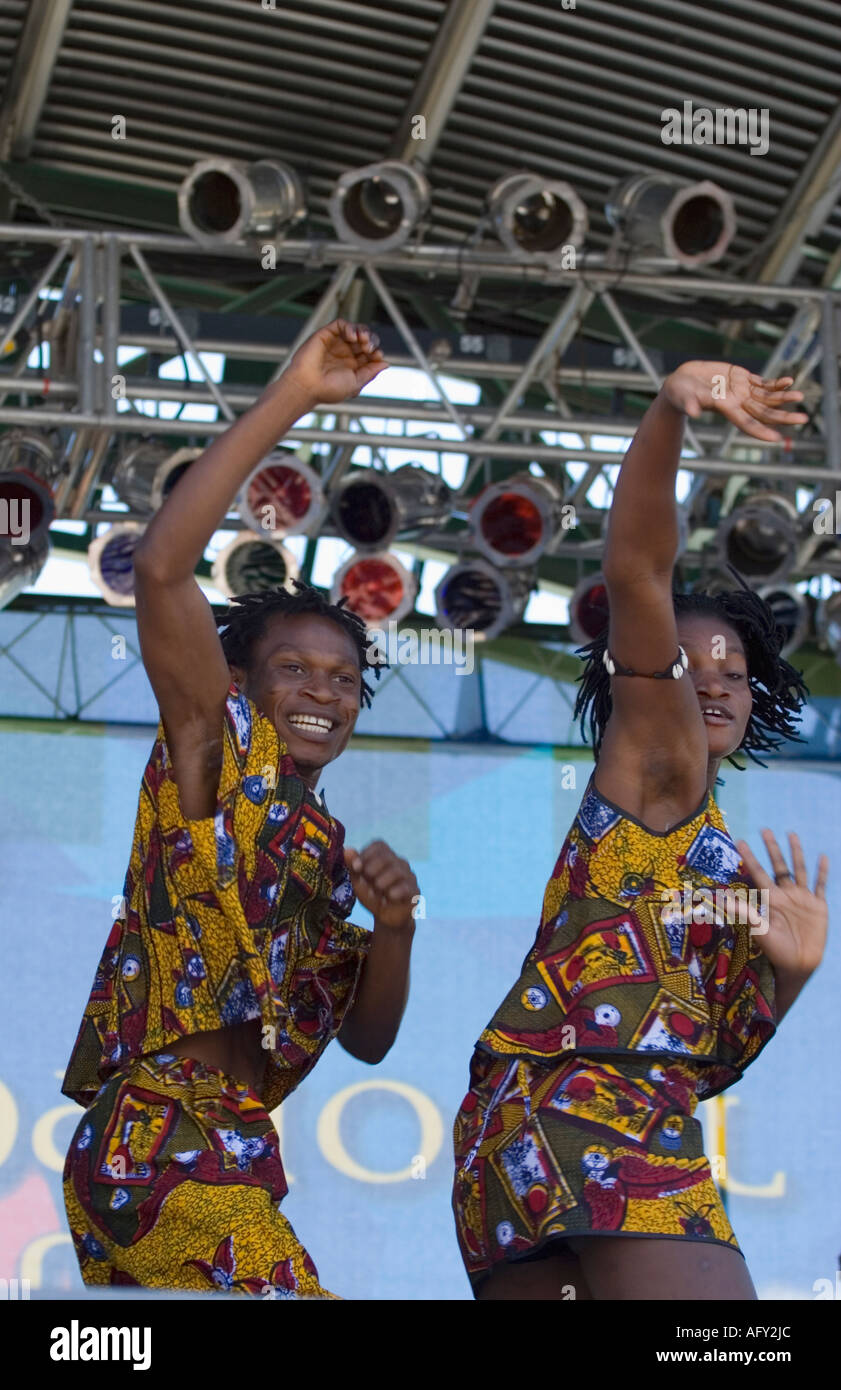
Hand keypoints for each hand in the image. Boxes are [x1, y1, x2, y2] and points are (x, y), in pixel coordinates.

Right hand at [284, 318, 387, 404]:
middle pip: (365, 339)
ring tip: (362, 340)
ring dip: (363, 332)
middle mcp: (344, 354)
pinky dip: (350, 327)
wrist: (307, 386)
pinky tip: (352, 336)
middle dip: (371, 341)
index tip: (377, 356)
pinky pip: (341, 324)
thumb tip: (386, 363)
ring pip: (355, 330)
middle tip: (368, 347)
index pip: (370, 354)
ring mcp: (336, 344)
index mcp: (352, 367)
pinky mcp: (326, 335)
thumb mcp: (356, 383)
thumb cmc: (328, 389)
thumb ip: (371, 372)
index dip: (376, 352)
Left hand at [344, 840, 418, 931]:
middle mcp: (400, 863)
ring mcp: (409, 876)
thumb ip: (353, 866)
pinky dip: (392, 893)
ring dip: (380, 882)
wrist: (386, 917)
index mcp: (386, 857)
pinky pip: (405, 887)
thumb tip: (347, 850)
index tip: (356, 867)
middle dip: (372, 868)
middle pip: (387, 856)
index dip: (366, 854)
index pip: (379, 845)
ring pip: (396, 871)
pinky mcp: (414, 891)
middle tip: (366, 880)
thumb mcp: (359, 882)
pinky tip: (387, 898)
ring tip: (375, 892)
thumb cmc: (372, 895)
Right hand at [662, 363, 808, 441]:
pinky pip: (763, 383)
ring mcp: (741, 391)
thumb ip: (689, 404)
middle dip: (784, 416)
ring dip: (784, 398)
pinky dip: (776, 383)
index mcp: (725, 408)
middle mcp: (737, 402)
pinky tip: (789, 381)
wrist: (681, 383)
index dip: (761, 431)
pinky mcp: (741, 378)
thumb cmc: (679, 393)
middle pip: (765, 412)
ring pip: (767, 397)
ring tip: (800, 397)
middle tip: (803, 420)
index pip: (747, 423)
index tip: (777, 438)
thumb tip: (694, 412)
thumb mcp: (682, 398)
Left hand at [735, 829, 828, 977]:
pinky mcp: (818, 906)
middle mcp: (785, 894)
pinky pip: (821, 885)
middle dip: (771, 848)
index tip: (739, 841)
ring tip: (791, 834)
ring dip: (796, 852)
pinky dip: (822, 872)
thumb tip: (721, 897)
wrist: (798, 965)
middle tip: (764, 829)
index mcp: (770, 898)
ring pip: (799, 869)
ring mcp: (802, 898)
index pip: (757, 872)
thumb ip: (743, 912)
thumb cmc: (776, 950)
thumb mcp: (759, 929)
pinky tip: (824, 857)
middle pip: (778, 865)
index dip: (749, 857)